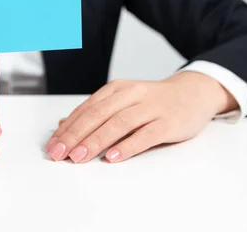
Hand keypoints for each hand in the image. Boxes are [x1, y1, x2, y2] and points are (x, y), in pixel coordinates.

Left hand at [45, 72, 237, 163]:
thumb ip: (95, 112)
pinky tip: (112, 157)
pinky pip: (145, 135)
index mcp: (116, 89)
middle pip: (98, 115)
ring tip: (78, 157)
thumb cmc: (152, 101)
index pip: (86, 109)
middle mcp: (131, 95)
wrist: (194, 92)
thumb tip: (63, 124)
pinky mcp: (168, 122)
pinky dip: (127, 146)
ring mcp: (151, 108)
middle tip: (59, 153)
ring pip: (118, 124)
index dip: (68, 127)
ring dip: (96, 141)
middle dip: (75, 135)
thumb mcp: (122, 101)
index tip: (52, 144)